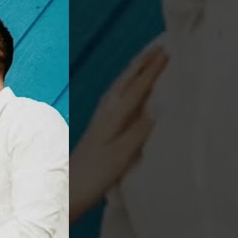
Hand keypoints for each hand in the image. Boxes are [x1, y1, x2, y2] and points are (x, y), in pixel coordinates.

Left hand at [72, 46, 165, 213]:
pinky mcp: (98, 128)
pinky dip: (127, 86)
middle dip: (142, 63)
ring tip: (148, 60)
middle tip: (160, 46)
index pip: (137, 87)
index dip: (153, 70)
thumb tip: (159, 107)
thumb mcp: (121, 155)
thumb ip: (138, 131)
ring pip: (119, 87)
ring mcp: (100, 119)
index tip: (170, 52)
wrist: (68, 191)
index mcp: (114, 116)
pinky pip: (116, 97)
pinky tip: (129, 90)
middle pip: (125, 81)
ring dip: (134, 72)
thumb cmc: (95, 175)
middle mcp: (106, 112)